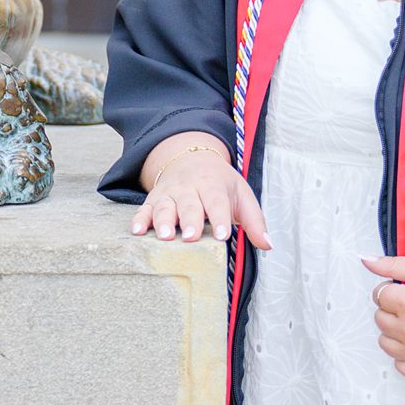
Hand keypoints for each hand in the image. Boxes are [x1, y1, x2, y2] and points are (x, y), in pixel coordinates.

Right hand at [130, 135, 271, 247]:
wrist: (191, 158)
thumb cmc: (220, 183)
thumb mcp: (241, 195)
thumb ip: (254, 221)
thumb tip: (267, 246)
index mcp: (213, 185)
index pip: (217, 201)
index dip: (220, 217)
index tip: (223, 235)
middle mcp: (189, 188)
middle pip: (189, 204)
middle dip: (190, 221)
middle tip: (190, 237)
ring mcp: (169, 193)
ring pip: (164, 206)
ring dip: (163, 221)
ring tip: (165, 236)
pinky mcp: (153, 199)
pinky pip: (144, 209)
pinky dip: (140, 219)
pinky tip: (137, 231)